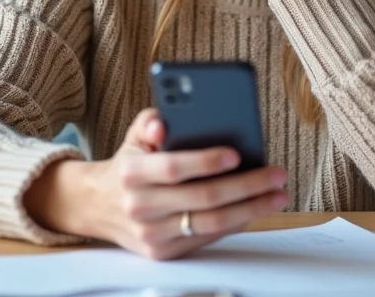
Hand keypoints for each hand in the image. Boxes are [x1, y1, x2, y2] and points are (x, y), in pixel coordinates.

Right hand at [71, 109, 288, 259]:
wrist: (98, 206)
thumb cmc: (129, 164)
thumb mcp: (134, 136)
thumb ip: (149, 121)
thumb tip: (162, 123)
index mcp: (132, 173)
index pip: (174, 167)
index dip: (206, 161)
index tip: (237, 154)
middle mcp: (139, 206)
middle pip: (203, 198)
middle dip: (247, 186)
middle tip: (276, 174)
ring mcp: (151, 234)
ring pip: (210, 224)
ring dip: (251, 209)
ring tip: (277, 195)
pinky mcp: (162, 253)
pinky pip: (206, 238)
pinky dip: (235, 223)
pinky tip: (254, 208)